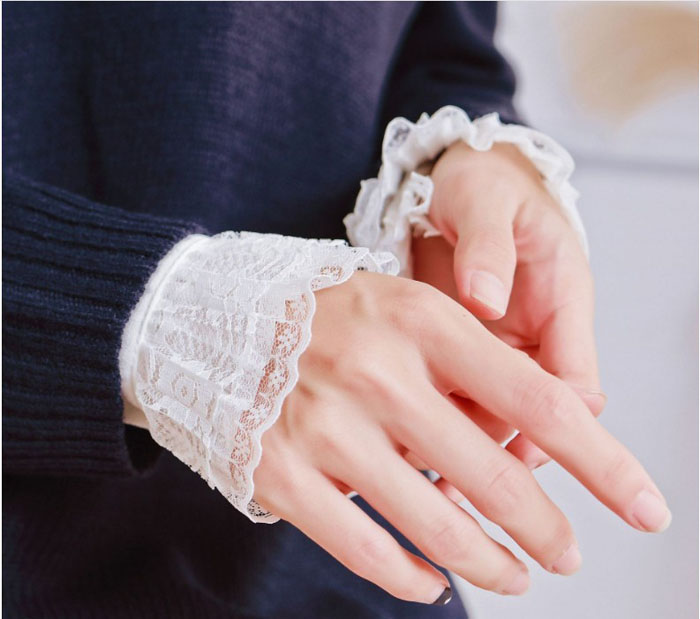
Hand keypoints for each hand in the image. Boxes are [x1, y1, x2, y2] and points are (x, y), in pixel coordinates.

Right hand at [253, 272, 669, 604]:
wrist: (215, 322)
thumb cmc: (330, 318)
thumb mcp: (404, 311)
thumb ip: (470, 370)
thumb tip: (543, 441)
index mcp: (419, 321)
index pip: (535, 400)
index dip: (601, 462)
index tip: (646, 507)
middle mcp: (376, 373)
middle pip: (493, 476)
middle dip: (546, 530)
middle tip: (567, 554)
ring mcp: (325, 426)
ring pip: (434, 526)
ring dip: (488, 564)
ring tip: (513, 575)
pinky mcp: (282, 473)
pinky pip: (365, 548)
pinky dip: (410, 577)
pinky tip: (432, 581)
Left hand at [413, 141, 604, 468]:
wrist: (452, 181)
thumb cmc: (483, 185)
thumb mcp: (485, 203)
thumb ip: (487, 248)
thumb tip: (486, 298)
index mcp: (560, 299)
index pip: (572, 383)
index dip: (555, 428)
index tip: (520, 458)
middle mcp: (531, 335)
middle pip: (529, 416)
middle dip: (501, 459)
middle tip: (459, 495)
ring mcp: (493, 347)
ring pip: (490, 417)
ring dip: (462, 453)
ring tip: (425, 489)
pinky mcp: (455, 351)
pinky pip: (454, 400)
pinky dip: (434, 428)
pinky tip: (402, 454)